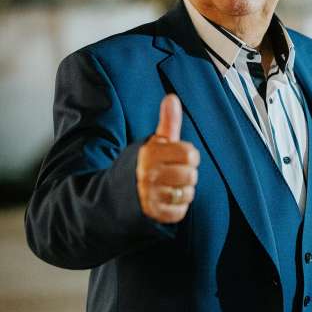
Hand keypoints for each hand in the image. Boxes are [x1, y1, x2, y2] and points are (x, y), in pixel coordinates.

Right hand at [136, 94, 199, 222]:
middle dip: (186, 174)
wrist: (120, 191)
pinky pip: (180, 212)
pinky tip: (167, 200)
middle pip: (191, 175)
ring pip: (188, 194)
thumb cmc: (146, 163)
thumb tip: (172, 98)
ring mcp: (150, 195)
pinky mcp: (153, 213)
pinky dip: (177, 207)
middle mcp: (149, 174)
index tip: (180, 157)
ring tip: (170, 186)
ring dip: (183, 191)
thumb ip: (167, 122)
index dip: (189, 156)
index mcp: (151, 154)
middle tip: (174, 173)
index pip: (189, 154)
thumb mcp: (155, 141)